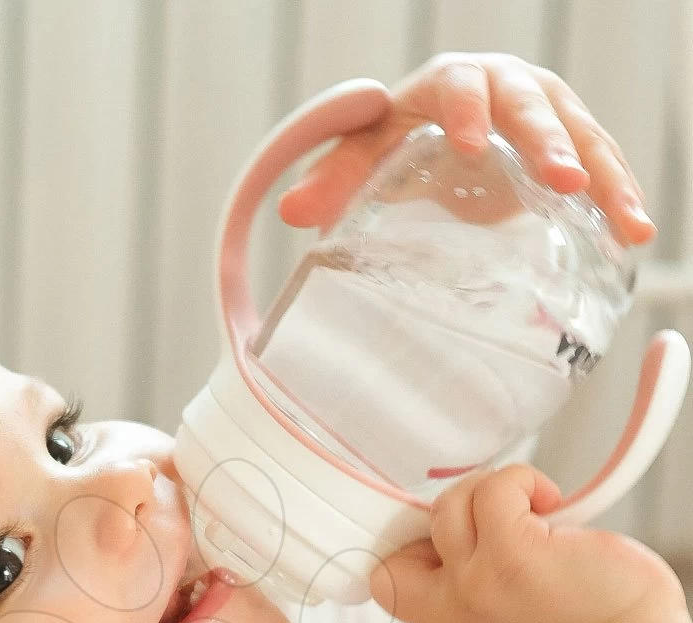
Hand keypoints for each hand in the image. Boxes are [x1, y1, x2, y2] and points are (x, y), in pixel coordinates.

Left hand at [278, 53, 654, 246]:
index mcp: (452, 82)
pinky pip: (602, 166)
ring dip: (607, 179)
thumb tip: (291, 209)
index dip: (468, 112)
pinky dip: (619, 198)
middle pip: (532, 108)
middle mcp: (508, 86)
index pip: (460, 88)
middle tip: (565, 181)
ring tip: (628, 223)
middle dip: (550, 143)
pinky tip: (636, 234)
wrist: (444, 131)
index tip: (472, 146)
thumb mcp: (366, 154)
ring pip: (583, 137)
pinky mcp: (573, 144)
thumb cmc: (401, 139)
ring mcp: (548, 112)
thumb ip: (334, 177)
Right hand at [373, 465, 690, 622]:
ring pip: (450, 505)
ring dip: (490, 492)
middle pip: (405, 539)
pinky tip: (551, 501)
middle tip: (494, 516)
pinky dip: (522, 482)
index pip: (387, 583)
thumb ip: (476, 593)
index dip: (405, 548)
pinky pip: (497, 490)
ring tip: (533, 508)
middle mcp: (456, 608)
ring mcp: (479, 580)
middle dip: (444, 513)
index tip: (444, 534)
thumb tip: (473, 535)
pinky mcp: (514, 553)